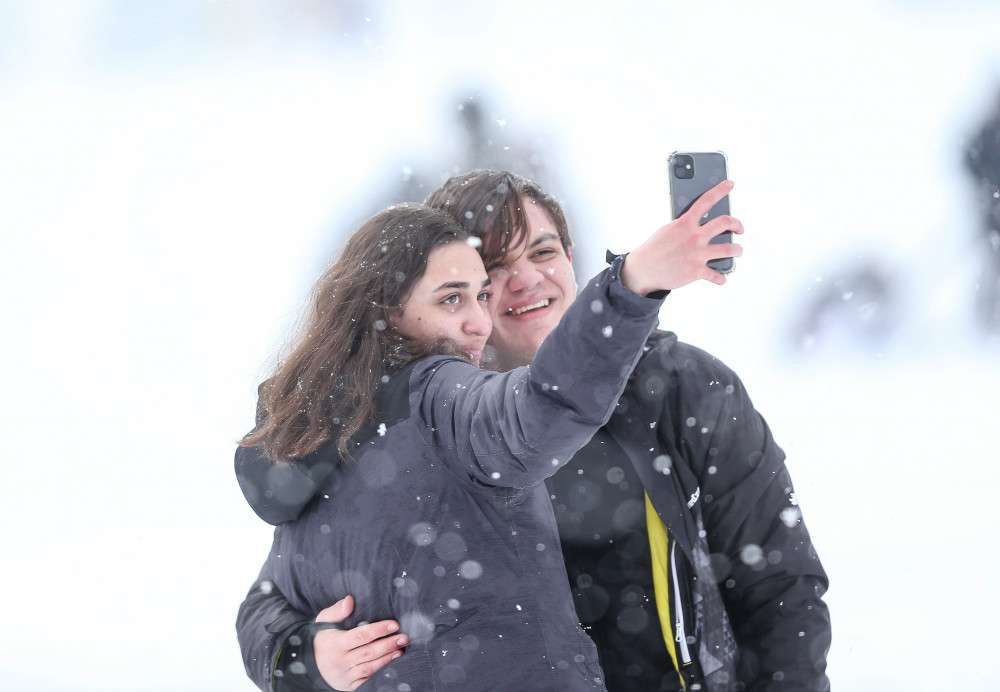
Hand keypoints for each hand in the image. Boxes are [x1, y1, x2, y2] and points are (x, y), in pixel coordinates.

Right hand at [313, 595, 408, 690]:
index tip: (394, 624)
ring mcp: (345, 675)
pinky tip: (391, 661)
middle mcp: (340, 661)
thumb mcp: (323, 622)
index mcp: (334, 644)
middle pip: (368, 652)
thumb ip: (336, 611)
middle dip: (388, 644)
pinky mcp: (349, 686)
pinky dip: (380, 670)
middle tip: (404, 637)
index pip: (360, 635)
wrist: (309, 665)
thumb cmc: (321, 639)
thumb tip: (350, 600)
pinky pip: (367, 679)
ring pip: (370, 667)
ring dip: (387, 658)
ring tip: (401, 648)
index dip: (378, 630)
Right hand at [622, 179, 743, 292]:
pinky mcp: (696, 271)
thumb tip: (698, 224)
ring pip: (728, 249)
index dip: (720, 190)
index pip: (706, 200)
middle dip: (737, 224)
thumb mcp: (668, 230)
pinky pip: (715, 276)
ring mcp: (697, 254)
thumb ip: (685, 225)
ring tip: (737, 250)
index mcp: (686, 223)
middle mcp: (694, 237)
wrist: (643, 269)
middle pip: (724, 223)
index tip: (730, 184)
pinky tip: (722, 279)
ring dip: (737, 250)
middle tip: (739, 229)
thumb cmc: (655, 248)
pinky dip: (721, 279)